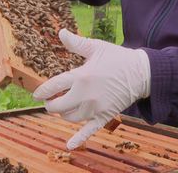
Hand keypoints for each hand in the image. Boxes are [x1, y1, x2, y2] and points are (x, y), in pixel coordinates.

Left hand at [33, 29, 150, 149]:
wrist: (141, 73)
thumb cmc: (117, 57)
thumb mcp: (96, 47)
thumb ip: (77, 43)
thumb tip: (61, 32)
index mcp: (81, 77)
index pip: (54, 86)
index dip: (42, 91)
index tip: (37, 93)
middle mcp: (86, 95)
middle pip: (58, 106)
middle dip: (50, 104)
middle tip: (50, 101)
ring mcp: (95, 108)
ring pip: (70, 118)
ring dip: (63, 114)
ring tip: (63, 107)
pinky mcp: (104, 116)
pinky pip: (89, 130)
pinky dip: (78, 139)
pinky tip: (69, 146)